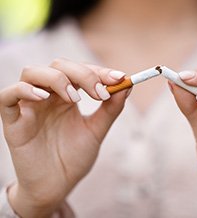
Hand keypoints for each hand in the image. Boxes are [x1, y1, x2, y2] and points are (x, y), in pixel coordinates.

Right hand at [0, 58, 128, 217]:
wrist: (57, 186)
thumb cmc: (74, 158)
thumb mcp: (97, 131)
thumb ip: (110, 109)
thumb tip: (127, 86)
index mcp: (67, 96)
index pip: (80, 70)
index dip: (99, 71)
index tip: (119, 78)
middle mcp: (48, 97)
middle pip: (59, 66)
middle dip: (83, 74)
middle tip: (100, 93)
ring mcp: (29, 107)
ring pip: (32, 72)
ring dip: (57, 78)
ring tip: (75, 99)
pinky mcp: (13, 121)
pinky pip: (8, 96)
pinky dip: (24, 90)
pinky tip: (44, 98)